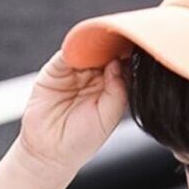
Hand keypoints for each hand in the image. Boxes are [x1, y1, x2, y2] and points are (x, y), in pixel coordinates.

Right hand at [18, 47, 128, 176]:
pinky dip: (75, 46)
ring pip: (88, 49)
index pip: (124, 65)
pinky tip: (85, 47)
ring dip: (96, 43)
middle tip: (123, 36)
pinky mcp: (55, 70)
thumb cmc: (81, 140)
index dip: (129, 55)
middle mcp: (94, 78)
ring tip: (105, 40)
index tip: (139, 45)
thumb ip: (117, 91)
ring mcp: (74, 73)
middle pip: (107, 52)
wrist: (49, 152)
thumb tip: (118, 62)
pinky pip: (66, 52)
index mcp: (112, 89)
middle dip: (114, 44)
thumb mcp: (107, 117)